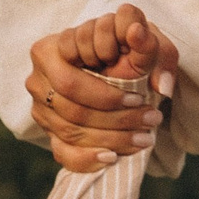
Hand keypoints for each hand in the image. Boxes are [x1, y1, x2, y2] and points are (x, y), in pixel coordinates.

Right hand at [27, 5, 178, 173]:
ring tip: (144, 138)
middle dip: (116, 120)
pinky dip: (88, 159)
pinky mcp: (47, 131)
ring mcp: (39, 109)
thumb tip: (163, 86)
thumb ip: (150, 52)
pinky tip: (113, 157)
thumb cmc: (121, 45)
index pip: (72, 84)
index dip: (107, 97)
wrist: (107, 60)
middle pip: (72, 112)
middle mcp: (36, 81)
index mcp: (48, 51)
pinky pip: (63, 153)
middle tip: (151, 120)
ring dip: (112, 140)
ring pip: (71, 133)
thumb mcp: (136, 39)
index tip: (139, 99)